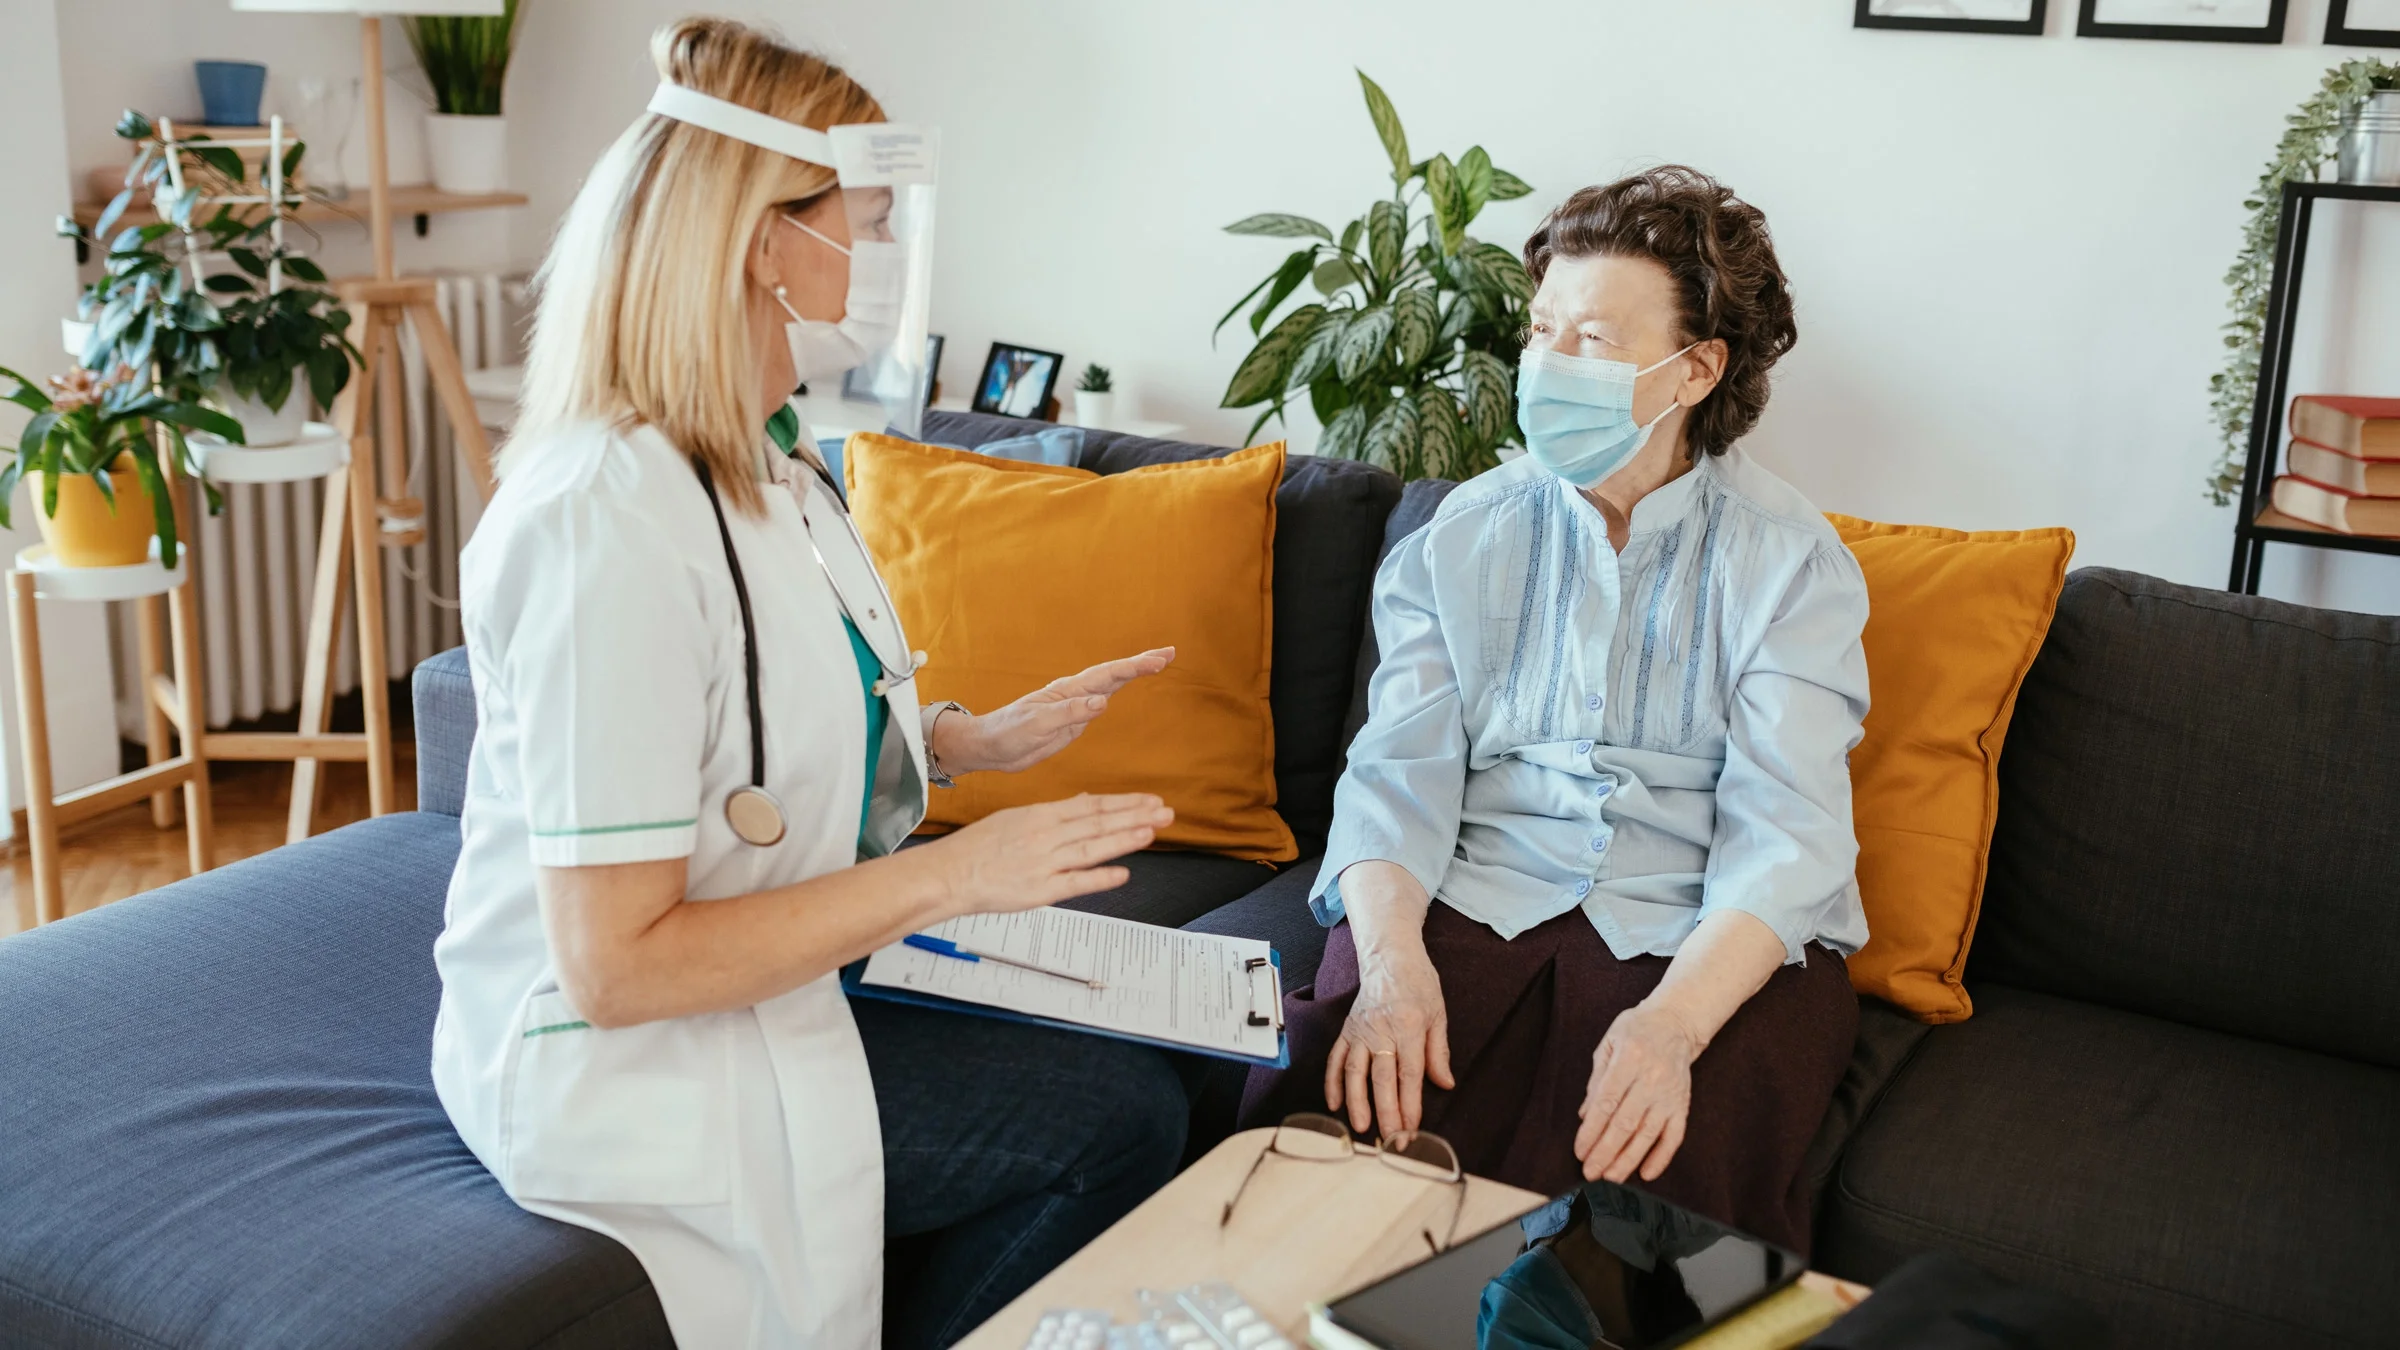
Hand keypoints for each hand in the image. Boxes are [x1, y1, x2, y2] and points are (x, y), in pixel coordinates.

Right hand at [927, 793, 1172, 915]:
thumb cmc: (979, 847)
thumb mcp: (1017, 818)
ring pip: (1091, 848)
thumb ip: (1055, 812)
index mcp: (1041, 814)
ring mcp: (1043, 863)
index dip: (1124, 803)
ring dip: (1123, 840)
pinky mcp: (1039, 890)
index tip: (1150, 801)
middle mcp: (1046, 835)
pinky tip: (1122, 873)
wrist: (949, 874)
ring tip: (1151, 832)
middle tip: (1165, 812)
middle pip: (1098, 823)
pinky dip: (1099, 878)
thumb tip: (1086, 802)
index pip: (1091, 806)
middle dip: (1135, 817)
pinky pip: (1074, 883)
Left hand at [934, 648, 1175, 775]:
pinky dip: (1117, 690)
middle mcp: (1074, 694)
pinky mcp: (1072, 722)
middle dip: (1141, 663)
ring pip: (1109, 685)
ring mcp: (1074, 707)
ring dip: (1132, 673)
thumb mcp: (1037, 725)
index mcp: (1067, 691)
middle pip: (1113, 674)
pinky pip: (1100, 703)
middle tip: (1169, 653)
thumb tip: (1103, 701)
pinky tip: (1123, 686)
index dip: (1135, 666)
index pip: (1108, 675)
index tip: (1159, 660)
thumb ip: (1070, 714)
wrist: (990, 747)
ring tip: (1157, 663)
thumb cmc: (1008, 733)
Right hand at [1325, 937, 1453, 1137]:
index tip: (1411, 1128)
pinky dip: (1332, 1083)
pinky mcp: (1347, 1030)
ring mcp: (1360, 1031)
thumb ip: (1439, 1052)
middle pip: (1382, 1079)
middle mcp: (1381, 1030)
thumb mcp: (1438, 1014)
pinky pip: (1336, 1059)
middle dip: (1386, 1112)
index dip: (1410, 1104)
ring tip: (1361, 1128)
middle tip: (1391, 1140)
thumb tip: (1444, 1084)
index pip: (1409, 1074)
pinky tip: (1335, 1105)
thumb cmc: (1418, 984)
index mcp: (1409, 1027)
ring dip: (1357, 1102)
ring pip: (1354, 1072)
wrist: (1390, 957)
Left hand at [1574, 1002, 1701, 1183]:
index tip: (1580, 1150)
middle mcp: (1652, 1079)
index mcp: (1629, 1059)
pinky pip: (1674, 1136)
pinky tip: (1646, 1173)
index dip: (1592, 1130)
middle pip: (1626, 1123)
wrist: (1676, 1022)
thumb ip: (1596, 1079)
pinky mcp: (1683, 1104)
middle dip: (1606, 1151)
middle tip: (1590, 1172)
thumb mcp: (1609, 1043)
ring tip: (1611, 1178)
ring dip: (1628, 1160)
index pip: (1607, 1102)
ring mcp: (1670, 1094)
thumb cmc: (1636, 1030)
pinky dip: (1662, 1157)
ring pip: (1648, 1134)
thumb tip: (1584, 1115)